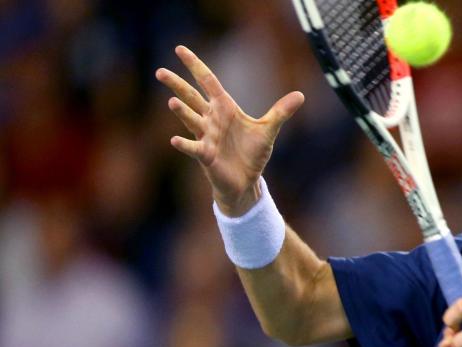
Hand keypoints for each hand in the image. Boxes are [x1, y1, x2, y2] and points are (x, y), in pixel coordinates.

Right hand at [156, 45, 304, 215]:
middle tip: (160, 71)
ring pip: (190, 119)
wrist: (247, 181)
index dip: (195, 65)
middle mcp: (211, 119)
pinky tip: (175, 140)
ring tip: (171, 101)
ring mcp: (206, 136)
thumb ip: (281, 112)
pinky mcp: (206, 155)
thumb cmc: (252, 153)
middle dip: (177, 85)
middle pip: (191, 97)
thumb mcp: (268, 129)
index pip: (207, 81)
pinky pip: (194, 148)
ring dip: (182, 111)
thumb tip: (300, 95)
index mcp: (224, 108)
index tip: (179, 49)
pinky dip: (185, 144)